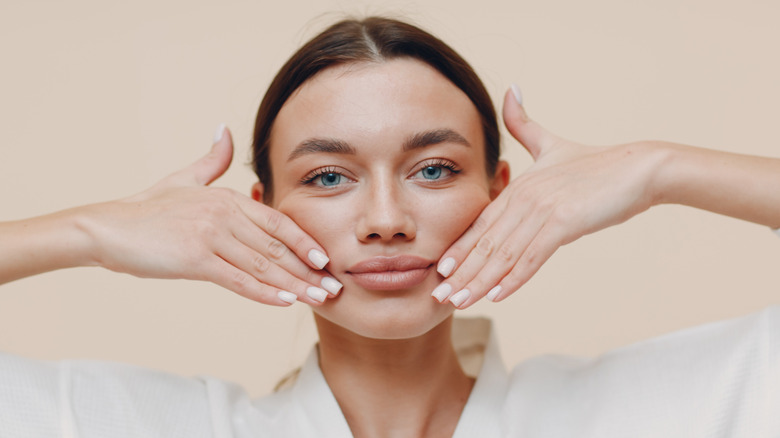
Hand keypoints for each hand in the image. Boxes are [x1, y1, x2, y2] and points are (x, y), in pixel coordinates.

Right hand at [81, 125, 339, 305]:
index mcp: (227, 197)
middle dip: (308, 270)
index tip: (326, 261)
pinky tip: (285, 302)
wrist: (106, 228)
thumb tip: (223, 128)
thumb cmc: (147, 209)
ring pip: (263, 265)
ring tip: (318, 300)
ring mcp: (211, 235)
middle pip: (277, 247)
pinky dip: (264, 292)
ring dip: (294, 285)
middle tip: (334, 288)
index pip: (278, 223)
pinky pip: (238, 280)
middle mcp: (225, 213)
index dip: (305, 243)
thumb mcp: (184, 178)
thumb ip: (211, 160)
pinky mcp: (195, 258)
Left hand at [434, 88, 666, 307]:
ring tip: (460, 303)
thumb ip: (526, 125)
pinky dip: (514, 277)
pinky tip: (498, 296)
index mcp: (519, 187)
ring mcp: (542, 209)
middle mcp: (524, 198)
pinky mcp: (564, 221)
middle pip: (485, 242)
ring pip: (503, 253)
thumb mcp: (554, 145)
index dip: (459, 249)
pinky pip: (533, 256)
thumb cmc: (599, 163)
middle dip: (461, 273)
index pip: (481, 225)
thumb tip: (512, 88)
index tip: (440, 273)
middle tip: (439, 297)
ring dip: (480, 281)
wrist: (641, 166)